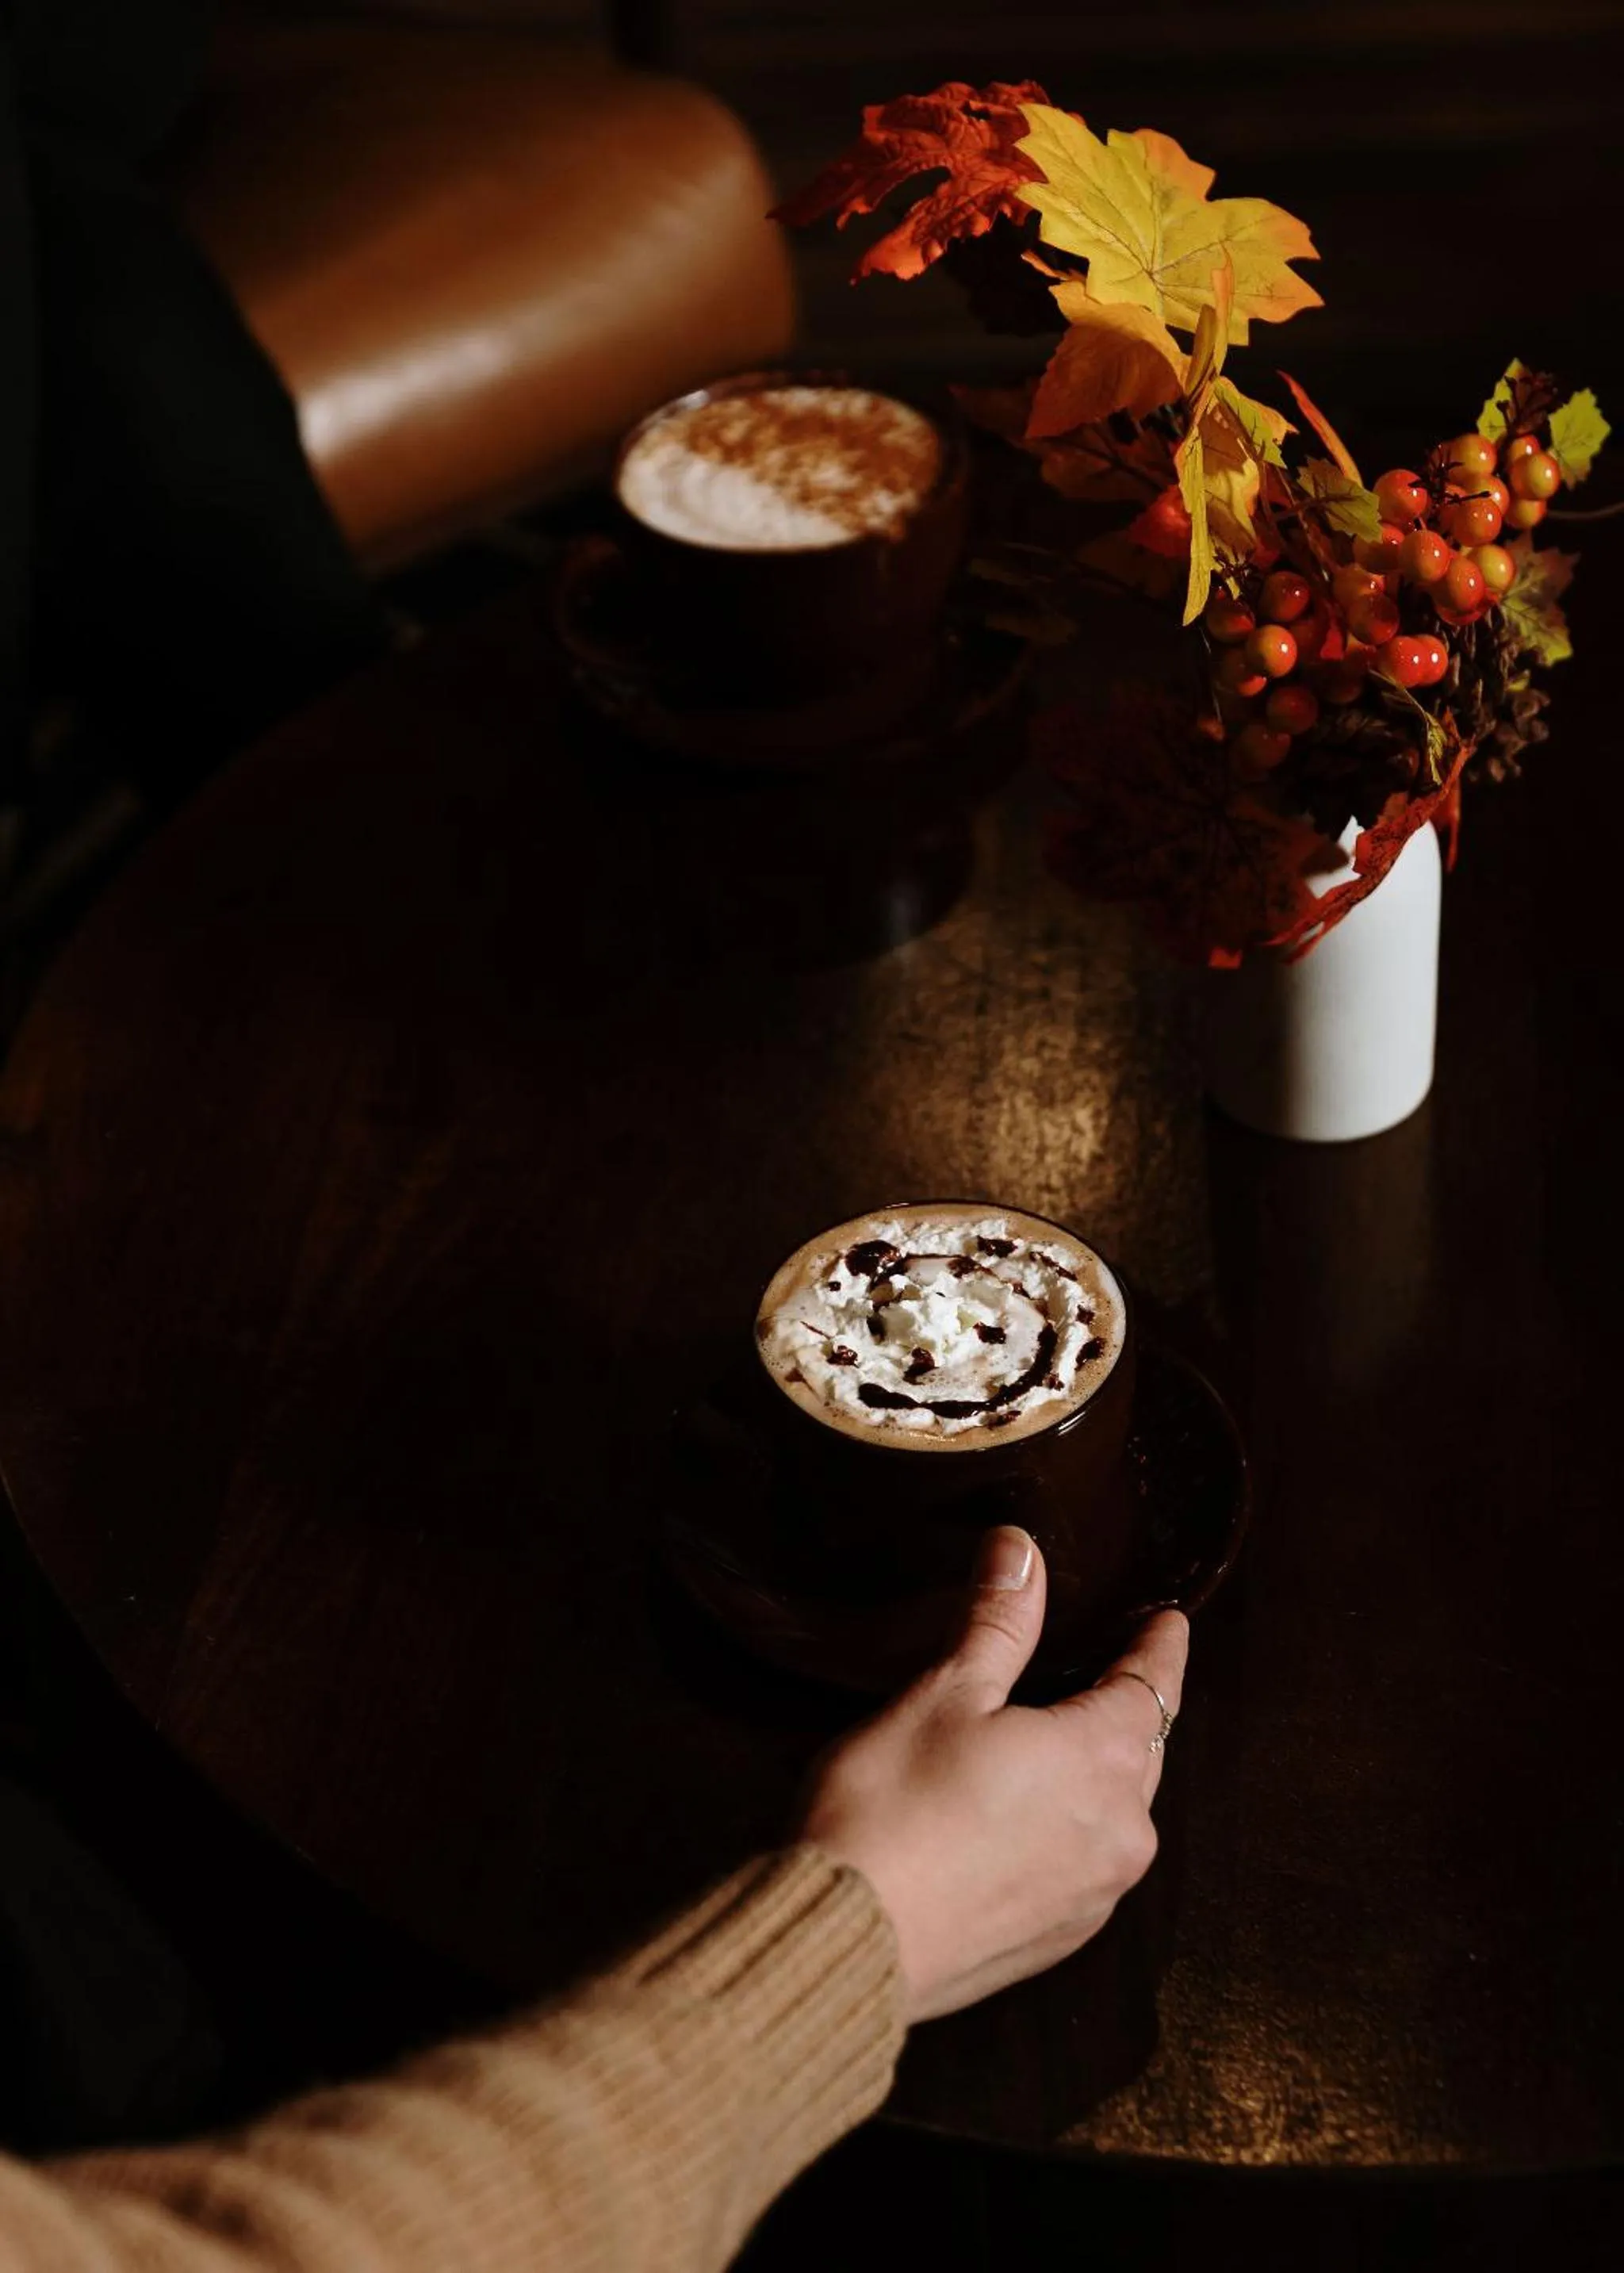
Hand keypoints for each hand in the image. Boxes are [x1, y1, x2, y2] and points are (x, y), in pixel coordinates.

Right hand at [798, 1526, 1187, 2021]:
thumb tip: (1022, 1548)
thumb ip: (998, 1621)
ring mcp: (1092, 1895)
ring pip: (1117, 1812)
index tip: (1168, 1624)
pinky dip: (1069, 1831)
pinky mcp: (1057, 1939)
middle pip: (1141, 1750)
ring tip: (1064, 1742)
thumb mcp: (945, 1692)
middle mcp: (1119, 1832)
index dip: (1159, 1649)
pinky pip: (1087, 1866)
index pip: (1152, 1687)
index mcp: (1100, 1759)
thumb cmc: (891, 1809)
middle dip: (1129, 1708)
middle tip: (1113, 1671)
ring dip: (1099, 1773)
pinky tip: (1024, 1821)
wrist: (847, 1942)